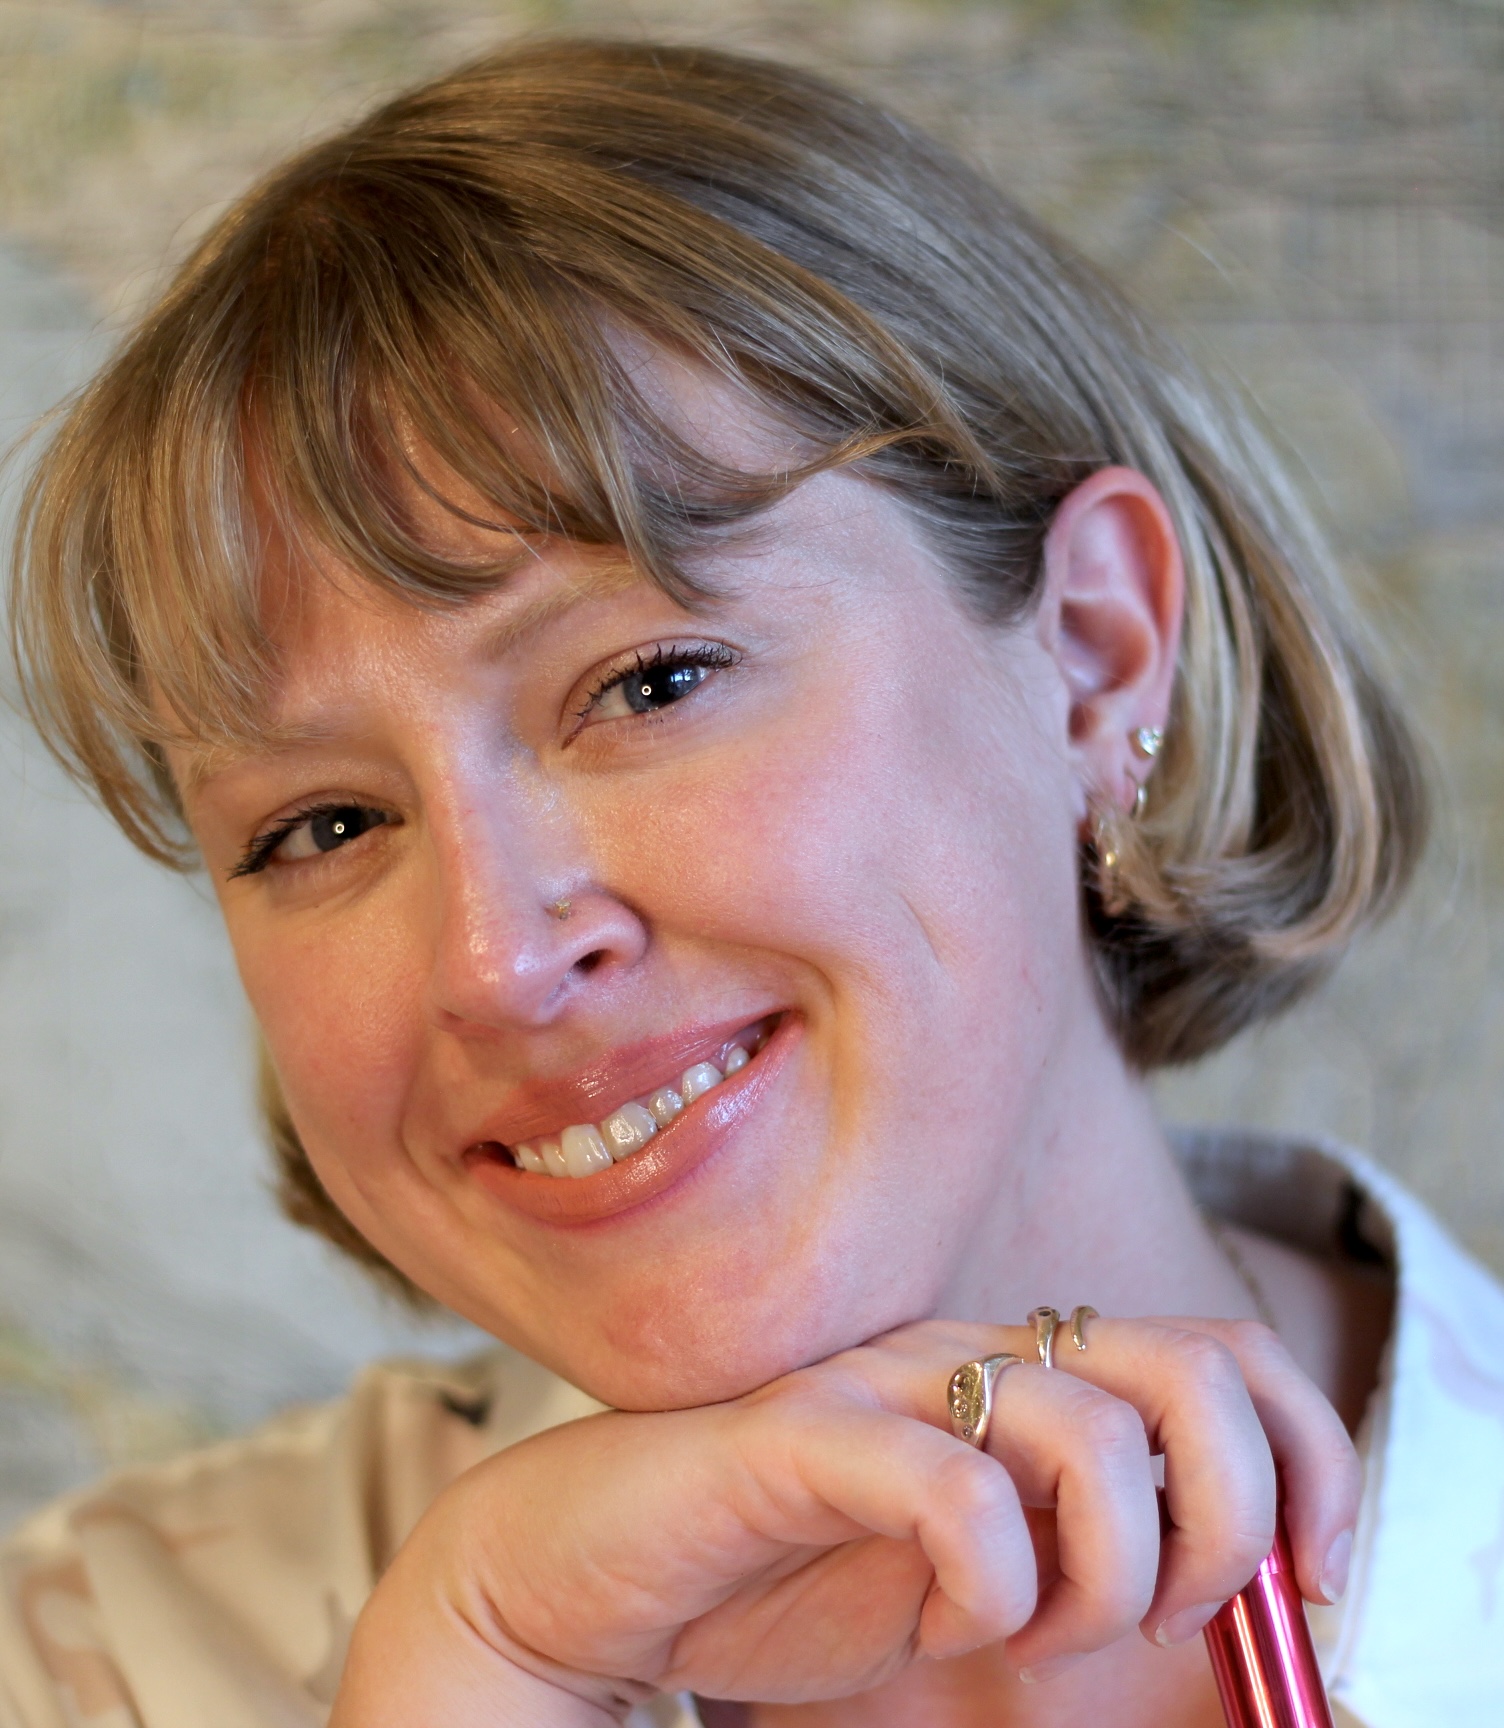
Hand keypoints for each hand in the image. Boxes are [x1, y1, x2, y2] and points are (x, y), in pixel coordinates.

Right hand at [329, 1316, 1359, 1724]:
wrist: (596, 1567)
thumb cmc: (784, 1569)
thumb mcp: (971, 1580)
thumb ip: (1078, 1562)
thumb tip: (1236, 1597)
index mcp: (1018, 1373)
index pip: (1221, 1355)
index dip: (1307, 1455)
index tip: (1310, 1575)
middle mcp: (970, 1352)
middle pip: (1192, 1367)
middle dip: (1231, 1509)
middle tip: (1174, 1609)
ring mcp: (889, 1383)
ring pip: (1090, 1433)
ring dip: (1109, 1573)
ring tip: (1039, 1632)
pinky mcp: (803, 1433)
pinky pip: (956, 1492)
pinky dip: (995, 1583)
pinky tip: (954, 1618)